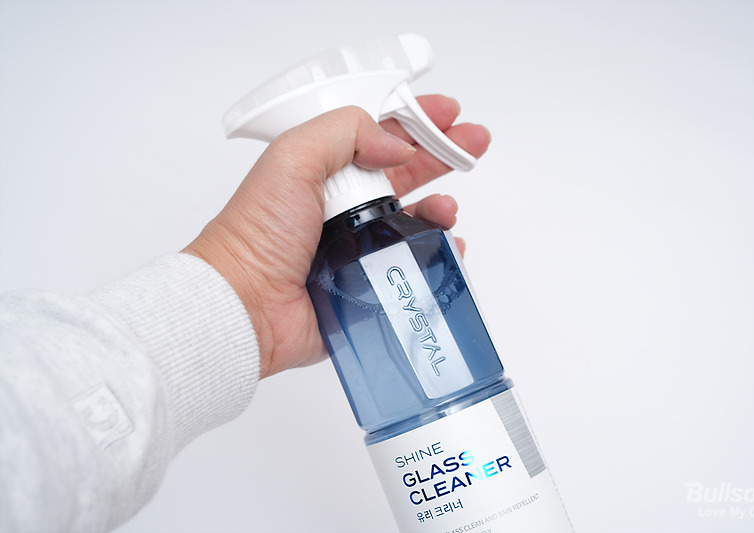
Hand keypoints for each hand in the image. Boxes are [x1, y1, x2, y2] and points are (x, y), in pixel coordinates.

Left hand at [184, 96, 490, 377]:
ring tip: (446, 208)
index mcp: (322, 171)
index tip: (445, 112)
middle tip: (474, 143)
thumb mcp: (293, 159)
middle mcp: (342, 205)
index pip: (376, 134)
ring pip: (414, 216)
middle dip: (442, 153)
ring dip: (440, 205)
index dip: (412, 120)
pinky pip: (414, 262)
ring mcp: (357, 245)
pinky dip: (438, 252)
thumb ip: (345, 133)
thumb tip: (397, 145)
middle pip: (404, 170)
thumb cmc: (258, 233)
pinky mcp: (369, 282)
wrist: (246, 305)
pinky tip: (449, 245)